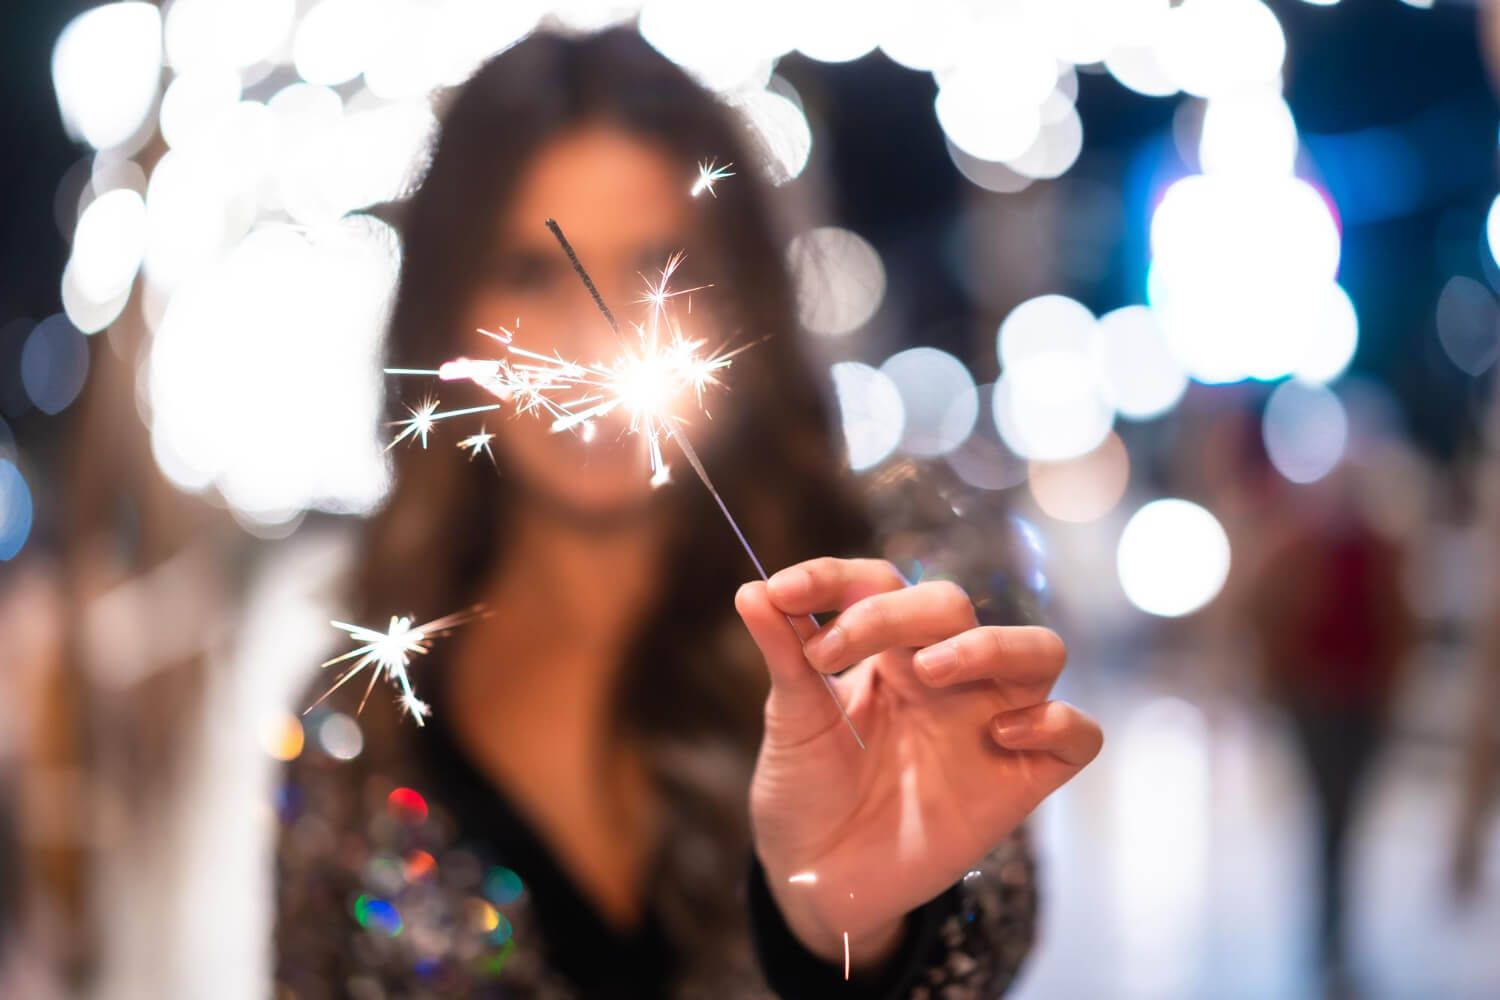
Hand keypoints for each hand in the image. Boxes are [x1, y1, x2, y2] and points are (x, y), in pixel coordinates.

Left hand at [735, 557, 1101, 969]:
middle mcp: (946, 676)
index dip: (834, 577)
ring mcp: (989, 722)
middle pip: (952, 605)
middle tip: (831, 653)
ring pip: (1040, 650)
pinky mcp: (1020, 779)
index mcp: (887, 652)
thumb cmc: (807, 794)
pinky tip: (1000, 736)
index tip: (782, 593)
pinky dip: (1052, 723)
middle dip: (894, 612)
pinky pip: (1077, 735)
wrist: (818, 882)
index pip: (881, 583)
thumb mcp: (790, 723)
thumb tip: (750, 590)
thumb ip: (784, 655)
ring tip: (929, 670)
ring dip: (989, 646)